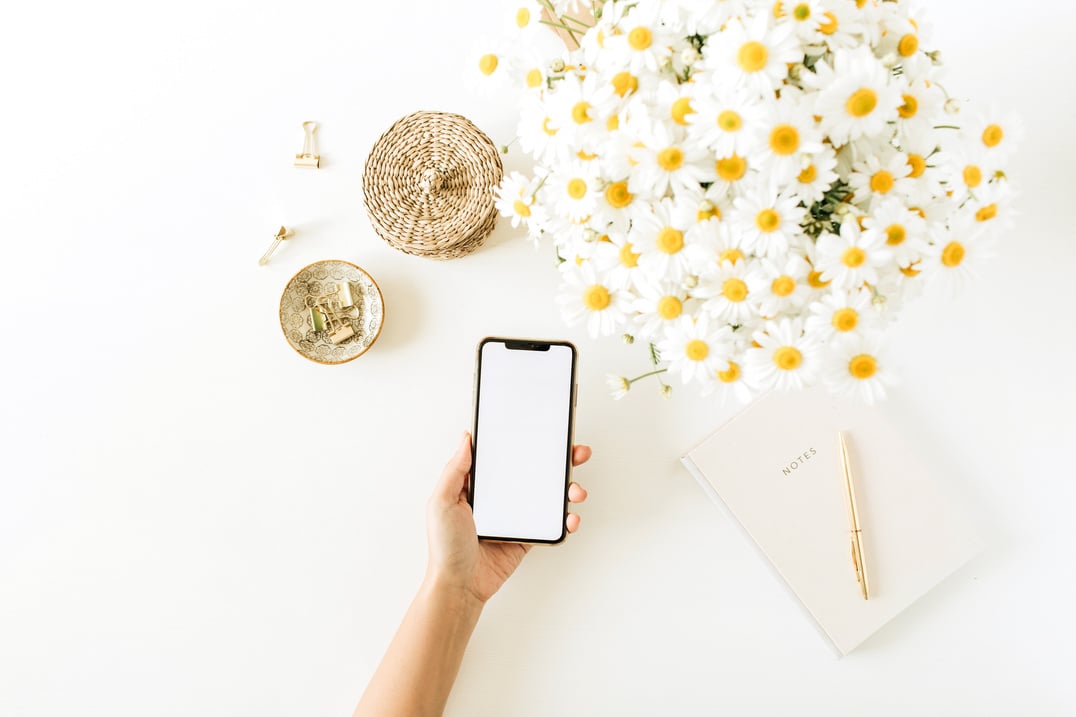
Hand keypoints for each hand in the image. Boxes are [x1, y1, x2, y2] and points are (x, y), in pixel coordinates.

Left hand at [425, 432, 589, 604]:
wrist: (460, 585)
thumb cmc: (445, 546)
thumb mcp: (442, 502)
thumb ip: (455, 470)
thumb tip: (467, 438)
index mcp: (479, 484)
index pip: (507, 455)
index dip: (527, 441)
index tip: (545, 430)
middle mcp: (500, 496)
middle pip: (535, 470)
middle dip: (560, 460)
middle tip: (575, 453)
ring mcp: (516, 516)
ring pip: (549, 495)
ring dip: (568, 489)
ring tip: (576, 491)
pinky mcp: (527, 536)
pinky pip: (552, 523)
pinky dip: (566, 520)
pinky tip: (570, 518)